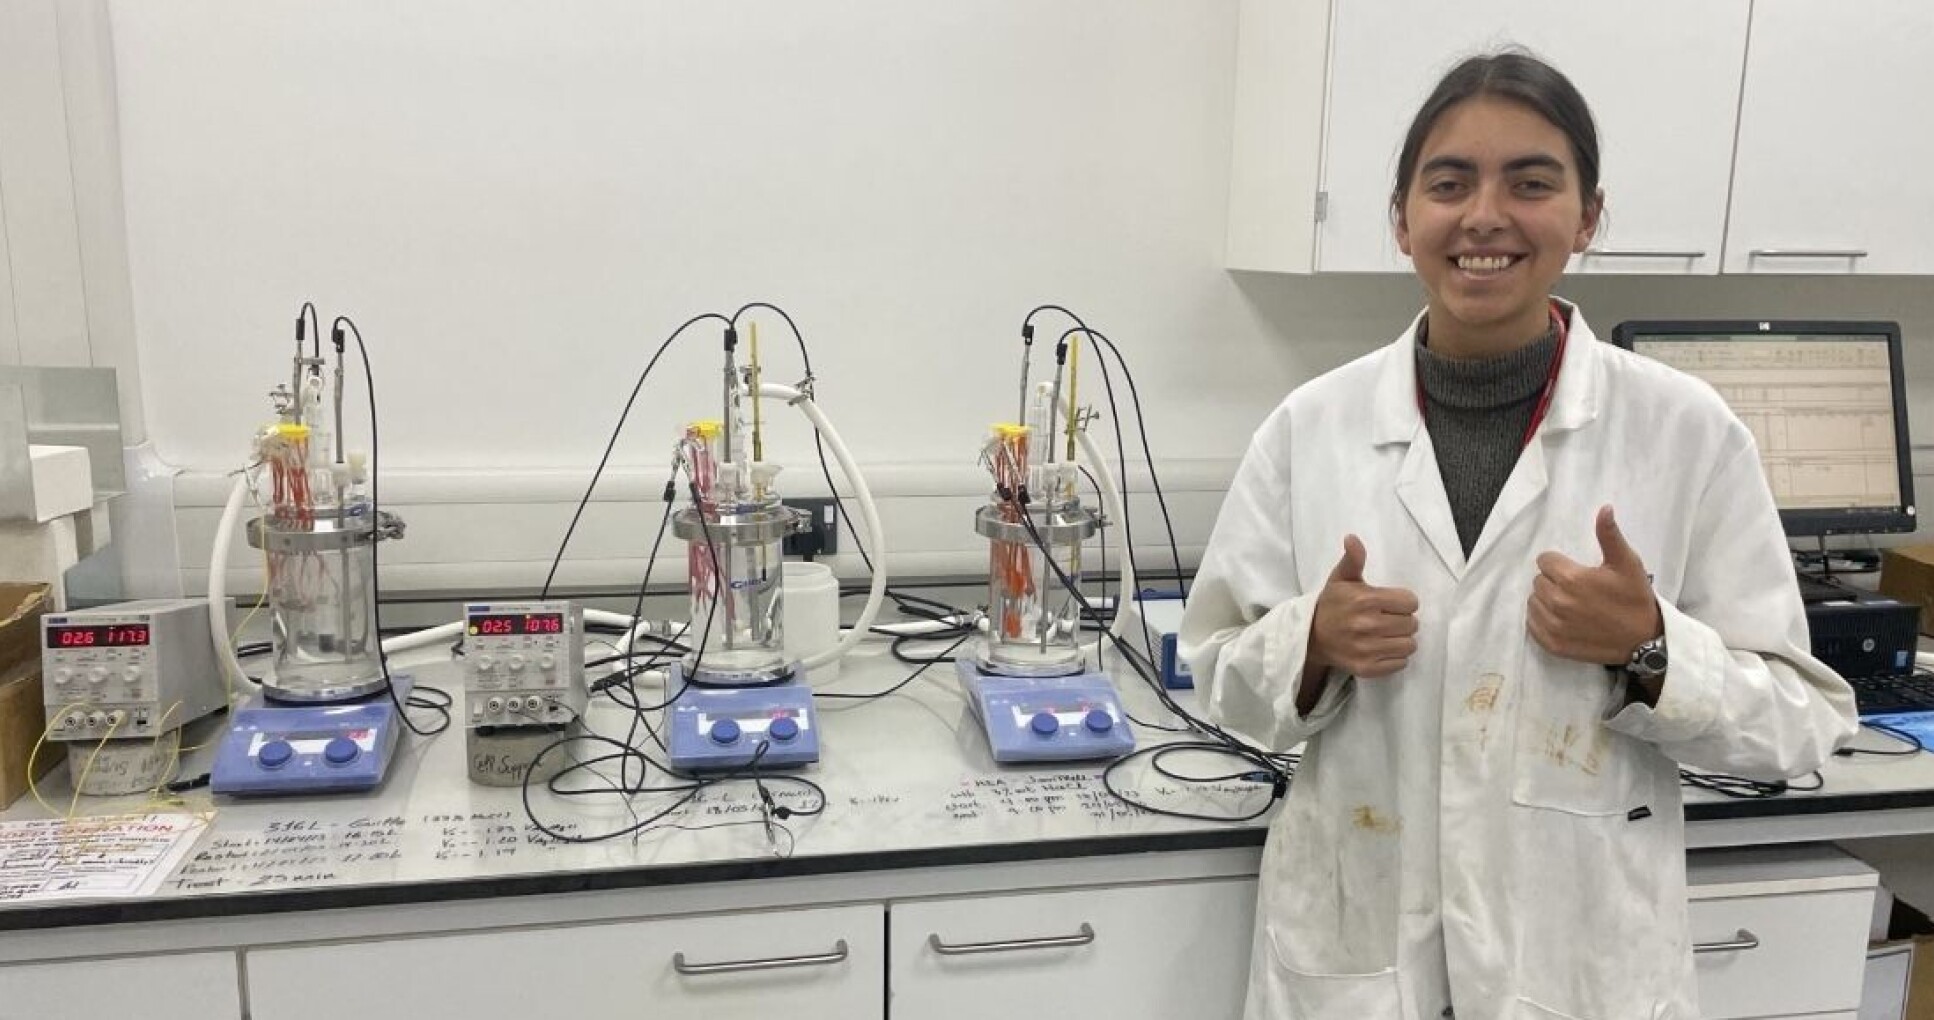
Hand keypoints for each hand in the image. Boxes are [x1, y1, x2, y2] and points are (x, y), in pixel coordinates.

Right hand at [1307, 535, 1419, 680]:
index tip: (1389, 603)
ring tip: (1386, 634)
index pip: (1411, 602)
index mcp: (1365, 599)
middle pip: (1412, 624)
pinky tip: (1380, 648)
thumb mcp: (1341, 578)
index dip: (1402, 602)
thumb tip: (1352, 538)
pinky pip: (1400, 663)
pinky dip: (1394, 657)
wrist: (1309, 637)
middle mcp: (1367, 625)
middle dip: (1402, 620)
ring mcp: (1367, 649)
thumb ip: (1353, 558)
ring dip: (1401, 639)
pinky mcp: (1367, 668)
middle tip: (1386, 619)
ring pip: (1409, 645)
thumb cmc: (1331, 604)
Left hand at [1527, 505, 1662, 665]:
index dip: (1559, 563)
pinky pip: (1532, 625)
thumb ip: (1609, 535)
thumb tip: (1604, 508)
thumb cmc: (1635, 598)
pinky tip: (1561, 618)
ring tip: (1570, 603)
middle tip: (1576, 588)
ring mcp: (1553, 626)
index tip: (1576, 571)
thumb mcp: (1627, 563)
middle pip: (1538, 580)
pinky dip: (1541, 620)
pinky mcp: (1552, 644)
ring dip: (1546, 600)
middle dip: (1553, 581)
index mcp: (1571, 579)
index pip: (1545, 561)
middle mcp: (1557, 602)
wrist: (1643, 639)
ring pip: (1533, 602)